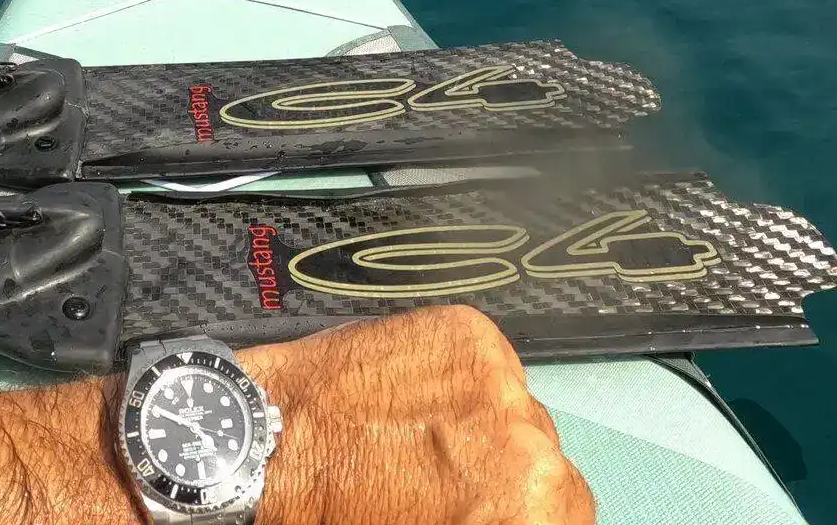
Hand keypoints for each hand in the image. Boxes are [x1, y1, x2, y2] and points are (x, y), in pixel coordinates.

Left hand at [239, 305, 593, 524]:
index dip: (526, 515)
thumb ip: (492, 520)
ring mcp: (498, 376)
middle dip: (504, 475)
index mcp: (532, 502)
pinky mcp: (467, 331)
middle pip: (546, 460)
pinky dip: (457, 378)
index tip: (497, 510)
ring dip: (483, 424)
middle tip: (450, 484)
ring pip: (515, 408)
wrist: (266, 447)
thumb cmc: (334, 512)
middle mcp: (526, 438)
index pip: (571, 509)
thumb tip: (502, 509)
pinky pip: (487, 363)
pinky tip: (409, 402)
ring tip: (421, 440)